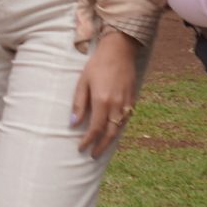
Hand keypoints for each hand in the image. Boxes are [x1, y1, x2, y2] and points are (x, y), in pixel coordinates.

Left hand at [71, 31, 140, 156]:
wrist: (119, 51)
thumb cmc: (97, 65)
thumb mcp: (82, 82)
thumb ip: (79, 104)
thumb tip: (73, 124)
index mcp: (102, 101)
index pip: (95, 129)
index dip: (88, 141)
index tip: (81, 148)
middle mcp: (117, 105)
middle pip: (110, 133)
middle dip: (101, 146)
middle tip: (93, 155)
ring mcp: (127, 103)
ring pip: (119, 127)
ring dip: (111, 139)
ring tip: (102, 146)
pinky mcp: (133, 99)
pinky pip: (126, 119)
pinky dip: (119, 127)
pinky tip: (113, 130)